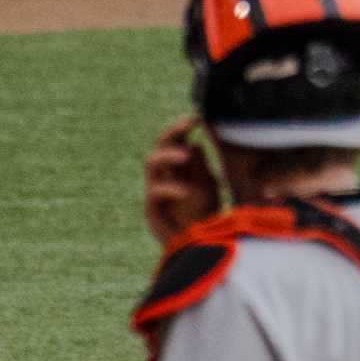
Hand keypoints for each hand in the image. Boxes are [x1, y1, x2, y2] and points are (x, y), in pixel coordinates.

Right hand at [144, 117, 222, 244]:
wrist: (199, 243)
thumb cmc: (205, 212)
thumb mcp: (208, 186)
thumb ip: (201, 168)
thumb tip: (195, 146)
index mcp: (179, 165)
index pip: (175, 140)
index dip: (182, 127)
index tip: (197, 116)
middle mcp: (165, 174)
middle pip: (159, 145)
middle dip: (172, 131)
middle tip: (188, 124)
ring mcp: (156, 191)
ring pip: (151, 164)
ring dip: (168, 155)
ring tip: (185, 154)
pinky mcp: (152, 210)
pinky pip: (154, 194)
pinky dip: (170, 189)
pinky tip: (185, 191)